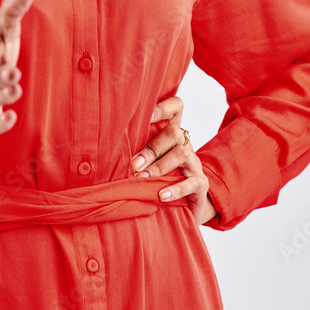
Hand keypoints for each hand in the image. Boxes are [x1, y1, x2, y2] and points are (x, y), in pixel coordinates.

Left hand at [131, 95, 217, 224]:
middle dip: (152, 148)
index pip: (175, 107)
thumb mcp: (150, 159)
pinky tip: (160, 195)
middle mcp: (185, 143)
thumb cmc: (162, 176)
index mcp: (172, 133)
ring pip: (182, 154)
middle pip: (174, 133)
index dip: (163, 107)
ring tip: (143, 178)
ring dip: (159, 166)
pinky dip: (174, 189)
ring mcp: (194, 162)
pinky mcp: (200, 182)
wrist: (188, 202)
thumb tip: (109, 147)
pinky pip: (191, 182)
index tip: (147, 116)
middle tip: (135, 163)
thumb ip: (137, 150)